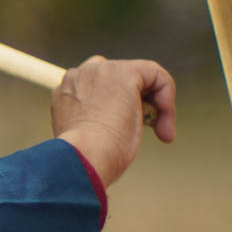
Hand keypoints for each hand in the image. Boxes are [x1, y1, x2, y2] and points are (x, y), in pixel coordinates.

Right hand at [53, 57, 176, 187]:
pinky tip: (163, 125)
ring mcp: (101, 71)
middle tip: (147, 129)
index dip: (116, 103)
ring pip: (140, 76)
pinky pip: (157, 76)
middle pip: (118, 75)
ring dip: (156, 104)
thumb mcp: (85, 137)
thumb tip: (121, 123)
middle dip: (138, 100)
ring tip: (159, 132)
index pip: (96, 85)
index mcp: (65, 92)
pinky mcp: (125, 73)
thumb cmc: (84, 159)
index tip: (124, 128)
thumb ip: (95, 122)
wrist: (83, 158)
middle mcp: (79, 75)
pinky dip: (167, 99)